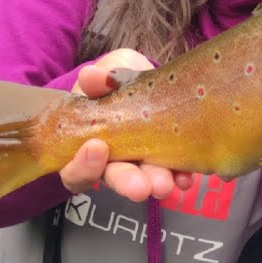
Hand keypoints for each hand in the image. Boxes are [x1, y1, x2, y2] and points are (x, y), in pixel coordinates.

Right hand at [59, 49, 193, 200]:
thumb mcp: (108, 76)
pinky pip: (173, 175)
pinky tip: (185, 178)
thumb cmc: (117, 83)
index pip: (76, 169)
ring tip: (166, 184)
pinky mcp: (168, 161)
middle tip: (139, 187)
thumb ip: (99, 79)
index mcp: (88, 145)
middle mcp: (112, 162)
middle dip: (126, 182)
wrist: (149, 83)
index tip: (97, 147)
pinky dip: (179, 176)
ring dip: (155, 182)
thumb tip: (90, 76)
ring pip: (144, 180)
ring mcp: (140, 163)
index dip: (82, 165)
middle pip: (113, 179)